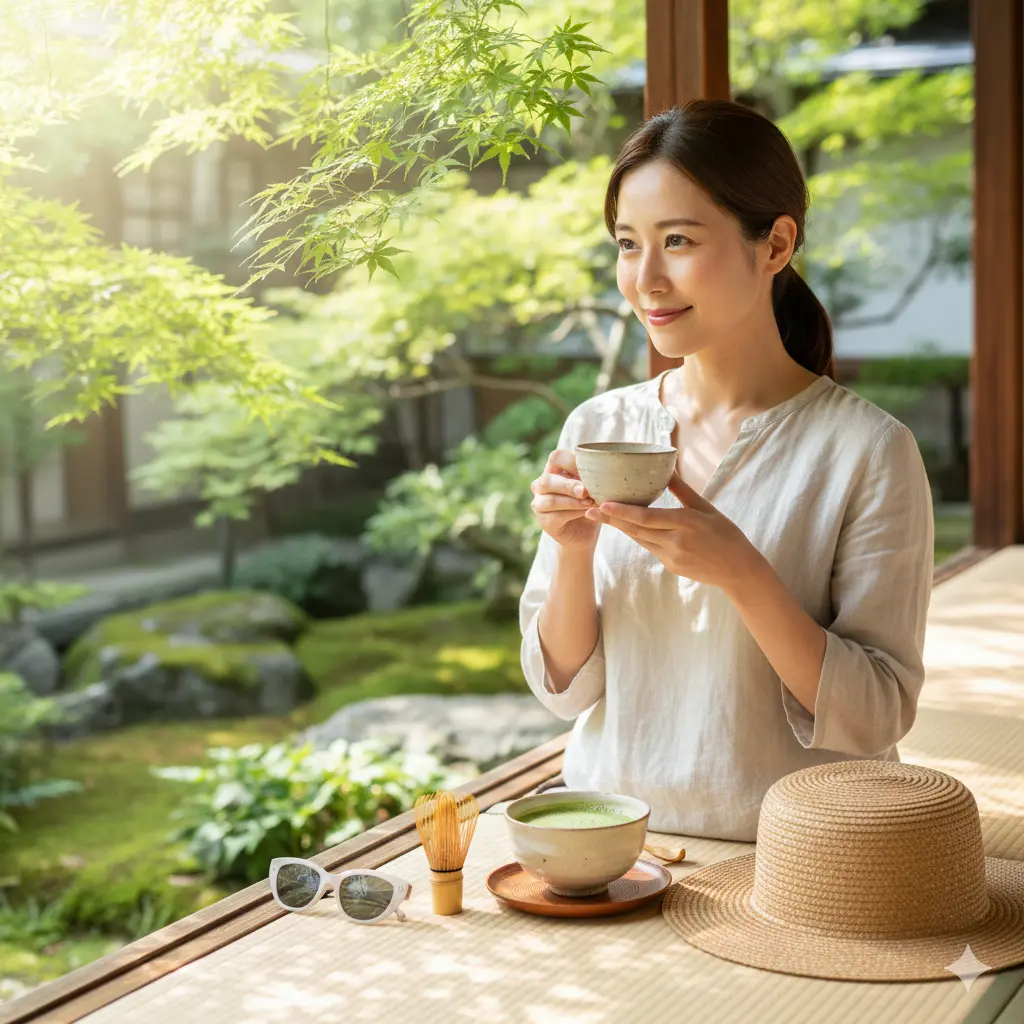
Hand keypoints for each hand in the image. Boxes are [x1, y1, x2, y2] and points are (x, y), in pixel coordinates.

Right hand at [530, 449, 599, 551]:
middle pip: (547, 480)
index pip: (556, 457)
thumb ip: (593, 478)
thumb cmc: (590, 504)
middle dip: (569, 485)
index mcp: (554, 469)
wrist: (585, 532)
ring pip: (551, 499)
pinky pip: (556, 516)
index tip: (591, 470)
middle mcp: (541, 485)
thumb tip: (604, 470)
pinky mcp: (544, 521)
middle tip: (587, 491)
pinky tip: (587, 513)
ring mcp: (539, 504)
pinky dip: (573, 513)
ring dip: (572, 501)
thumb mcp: (593, 487)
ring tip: (590, 503)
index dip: (571, 462)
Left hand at [584, 472, 760, 591]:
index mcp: (686, 523)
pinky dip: (637, 536)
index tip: (603, 504)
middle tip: (588, 508)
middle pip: (636, 529)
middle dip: (611, 519)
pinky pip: (649, 548)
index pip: (647, 518)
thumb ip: (683, 491)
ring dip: (620, 527)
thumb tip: (667, 469)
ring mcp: (672, 557)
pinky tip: (624, 527)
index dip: (623, 512)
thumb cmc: (726, 534)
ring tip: (598, 515)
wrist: (738, 570)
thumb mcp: (707, 508)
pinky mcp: (670, 567)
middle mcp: (676, 542)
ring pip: (639, 539)